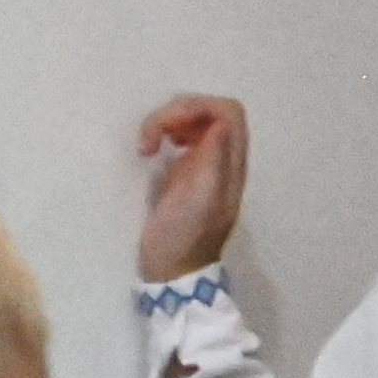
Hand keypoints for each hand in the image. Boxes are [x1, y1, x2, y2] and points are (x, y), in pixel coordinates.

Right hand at [137, 95, 252, 285]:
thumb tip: (221, 122)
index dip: (198, 108)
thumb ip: (214, 160)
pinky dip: (160, 134)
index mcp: (231, 163)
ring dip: (165, 122)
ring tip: (146, 145)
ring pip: (189, 120)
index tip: (171, 129)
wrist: (172, 270)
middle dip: (175, 113)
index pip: (228, 112)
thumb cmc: (186, 236)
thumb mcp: (202, 199)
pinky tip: (149, 151)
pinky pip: (176, 136)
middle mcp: (221, 158)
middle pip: (206, 110)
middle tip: (151, 137)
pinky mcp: (182, 171)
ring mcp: (202, 163)